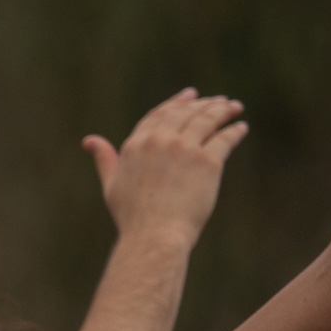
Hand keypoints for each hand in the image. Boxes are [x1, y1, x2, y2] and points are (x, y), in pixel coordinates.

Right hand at [82, 88, 246, 244]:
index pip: (160, 115)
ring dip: (223, 110)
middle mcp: (159, 141)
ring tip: (234, 108)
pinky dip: (234, 131)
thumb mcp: (112, 185)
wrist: (154, 235)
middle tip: (220, 101)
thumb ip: (105, 160)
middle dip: (205, 104)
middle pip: (186, 113)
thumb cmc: (132, 217)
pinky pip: (225, 138)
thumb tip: (89, 140)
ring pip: (208, 119)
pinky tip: (240, 128)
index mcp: (136, 145)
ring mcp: (184, 149)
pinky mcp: (207, 161)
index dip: (177, 103)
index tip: (192, 95)